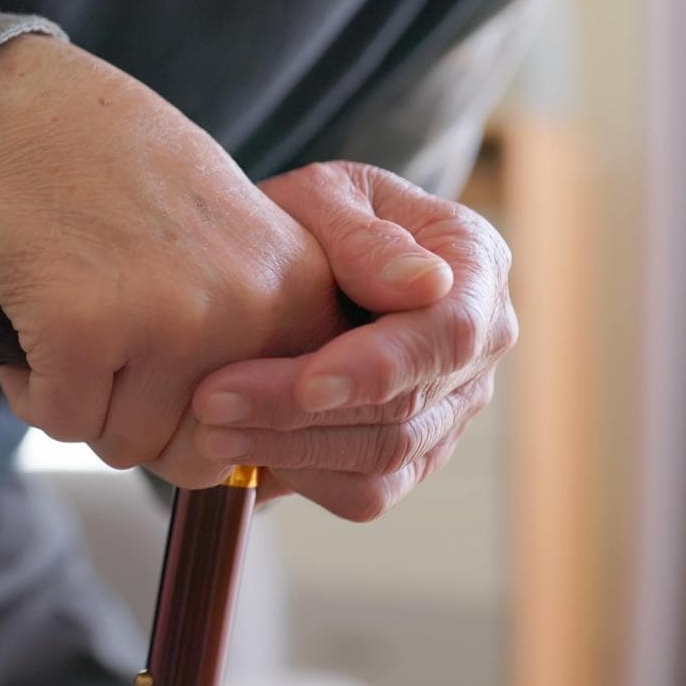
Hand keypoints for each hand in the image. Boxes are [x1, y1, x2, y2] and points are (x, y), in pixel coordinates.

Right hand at [0, 35, 347, 487]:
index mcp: (296, 290)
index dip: (206, 427)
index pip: (273, 430)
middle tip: (103, 355)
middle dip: (136, 420)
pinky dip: (30, 386)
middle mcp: (249, 306)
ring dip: (78, 400)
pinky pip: (58, 419)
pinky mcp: (85, 327)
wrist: (20, 106)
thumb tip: (226, 458)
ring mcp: (170, 317)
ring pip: (122, 442)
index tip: (165, 388)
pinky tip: (29, 320)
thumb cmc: (114, 174)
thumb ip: (248, 336)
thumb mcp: (226, 242)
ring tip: (63, 324)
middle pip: (193, 452)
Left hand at [189, 161, 515, 520]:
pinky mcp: (410, 454)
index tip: (308, 384)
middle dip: (300, 413)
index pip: (449, 333)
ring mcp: (449, 408)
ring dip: (290, 452)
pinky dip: (302, 478)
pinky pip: (366, 490)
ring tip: (207, 431)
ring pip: (384, 458)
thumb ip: (364, 235)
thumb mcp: (328, 195)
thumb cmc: (316, 215)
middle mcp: (478, 348)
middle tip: (211, 402)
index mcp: (476, 269)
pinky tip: (238, 452)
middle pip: (406, 407)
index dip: (380, 367)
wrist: (305, 251)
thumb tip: (427, 284)